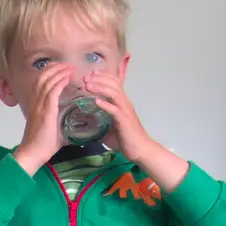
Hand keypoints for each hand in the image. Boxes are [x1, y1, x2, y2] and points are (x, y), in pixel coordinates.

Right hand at [12, 62, 74, 175]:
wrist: (33, 153)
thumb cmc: (43, 144)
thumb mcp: (55, 128)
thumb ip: (63, 121)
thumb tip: (78, 123)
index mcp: (36, 104)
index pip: (41, 81)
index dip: (51, 71)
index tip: (63, 68)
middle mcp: (36, 101)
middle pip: (43, 76)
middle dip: (56, 67)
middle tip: (69, 64)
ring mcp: (39, 105)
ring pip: (47, 81)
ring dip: (60, 72)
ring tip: (70, 67)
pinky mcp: (45, 111)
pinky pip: (52, 92)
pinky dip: (60, 82)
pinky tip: (67, 78)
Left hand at [82, 72, 188, 192]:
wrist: (140, 150)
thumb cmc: (126, 140)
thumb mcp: (110, 130)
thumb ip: (101, 124)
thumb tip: (89, 125)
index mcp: (122, 103)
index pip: (114, 83)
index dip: (103, 76)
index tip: (90, 75)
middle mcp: (124, 103)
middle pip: (113, 84)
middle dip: (98, 78)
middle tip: (85, 77)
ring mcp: (125, 111)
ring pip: (114, 93)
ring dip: (100, 87)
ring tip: (87, 85)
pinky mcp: (124, 120)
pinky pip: (114, 110)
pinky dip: (105, 104)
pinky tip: (96, 101)